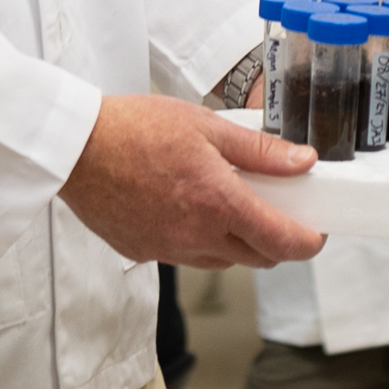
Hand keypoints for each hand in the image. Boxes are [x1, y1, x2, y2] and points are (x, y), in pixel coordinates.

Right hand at [61, 95, 323, 271]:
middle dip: (276, 240)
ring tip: (224, 203)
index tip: (315, 229)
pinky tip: (183, 207)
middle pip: (258, 258)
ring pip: (222, 260)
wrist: (74, 146)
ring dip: (236, 241)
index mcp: (219, 204)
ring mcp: (168, 249)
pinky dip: (196, 239)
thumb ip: (260, 151)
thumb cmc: (134, 128)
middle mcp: (197, 236)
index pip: (283, 242)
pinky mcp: (143, 252)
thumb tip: (304, 162)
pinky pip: (185, 256)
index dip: (309, 242)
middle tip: (274, 209)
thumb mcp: (207, 127)